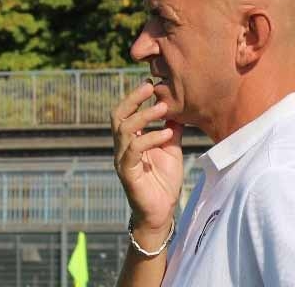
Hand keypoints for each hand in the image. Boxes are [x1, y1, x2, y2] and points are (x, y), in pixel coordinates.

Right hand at [111, 80, 183, 233]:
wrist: (162, 211)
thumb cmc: (164, 180)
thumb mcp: (171, 149)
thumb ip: (171, 129)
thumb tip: (177, 109)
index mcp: (131, 140)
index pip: (125, 112)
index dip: (135, 97)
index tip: (151, 84)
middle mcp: (122, 147)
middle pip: (118, 116)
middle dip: (133, 99)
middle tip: (150, 87)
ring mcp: (122, 160)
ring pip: (124, 130)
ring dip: (144, 116)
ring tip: (163, 108)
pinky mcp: (127, 173)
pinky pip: (134, 150)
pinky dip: (151, 139)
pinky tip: (167, 134)